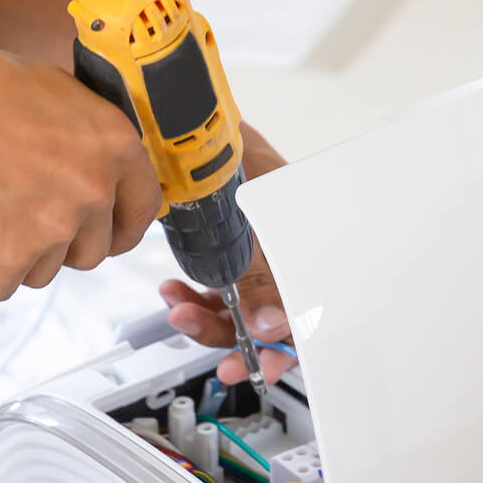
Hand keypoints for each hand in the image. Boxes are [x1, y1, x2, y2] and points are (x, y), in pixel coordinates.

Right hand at [0, 41, 163, 301]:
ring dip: (15, 255)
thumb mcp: (48, 89)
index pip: (143, 208)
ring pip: (44, 270)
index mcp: (112, 145)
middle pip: (91, 250)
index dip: (120, 225)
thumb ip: (82, 133)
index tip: (106, 232)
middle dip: (59, 243)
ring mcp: (53, 231)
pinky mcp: (9, 261)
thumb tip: (90, 156)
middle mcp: (92, 191)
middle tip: (18, 216)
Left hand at [160, 126, 295, 386]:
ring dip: (207, 320)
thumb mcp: (252, 216)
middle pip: (271, 323)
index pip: (309, 314)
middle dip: (240, 343)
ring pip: (239, 313)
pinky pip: (215, 293)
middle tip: (219, 360)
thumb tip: (266, 325)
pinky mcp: (228, 252)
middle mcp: (286, 255)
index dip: (284, 347)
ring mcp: (257, 255)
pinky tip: (173, 290)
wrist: (193, 122)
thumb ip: (260, 274)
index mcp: (308, 247)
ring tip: (179, 308)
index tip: (256, 361)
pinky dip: (192, 299)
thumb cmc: (235, 150)